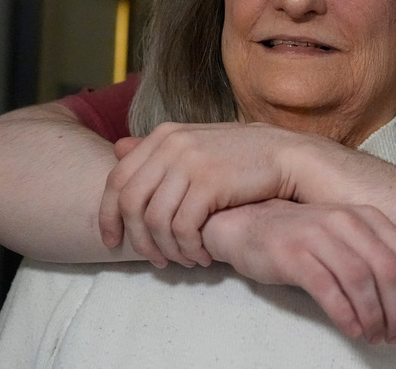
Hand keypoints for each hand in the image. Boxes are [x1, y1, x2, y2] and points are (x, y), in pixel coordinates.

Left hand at [98, 121, 323, 267]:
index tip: (113, 241)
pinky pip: (183, 228)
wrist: (286, 155)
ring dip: (167, 250)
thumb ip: (157, 150)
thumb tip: (117, 150)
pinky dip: (189, 249)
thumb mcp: (195, 144)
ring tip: (184, 261)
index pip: (116, 180)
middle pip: (130, 203)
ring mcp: (190, 162)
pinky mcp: (209, 183)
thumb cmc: (241, 155)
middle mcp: (172, 145)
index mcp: (164, 135)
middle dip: (138, 240)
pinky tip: (202, 256)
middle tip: (155, 260)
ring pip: (156, 221)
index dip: (108, 215)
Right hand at [203, 199, 395, 343]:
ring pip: (361, 280)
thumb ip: (376, 257)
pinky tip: (352, 329)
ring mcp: (318, 235)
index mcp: (367, 217)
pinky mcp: (292, 254)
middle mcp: (346, 221)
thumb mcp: (347, 236)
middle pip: (390, 271)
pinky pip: (327, 288)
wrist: (248, 224)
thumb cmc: (302, 236)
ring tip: (373, 336)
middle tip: (393, 335)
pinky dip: (345, 314)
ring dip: (373, 316)